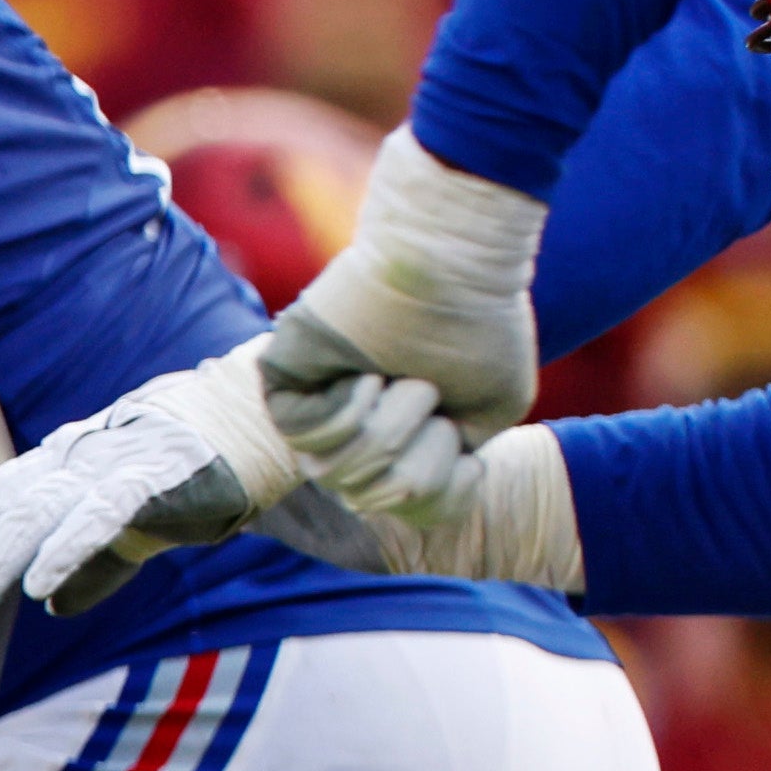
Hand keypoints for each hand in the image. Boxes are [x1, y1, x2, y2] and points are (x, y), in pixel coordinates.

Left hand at [0, 344, 306, 619]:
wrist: (261, 421)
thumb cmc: (193, 475)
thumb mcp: (132, 527)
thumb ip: (91, 565)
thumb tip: (52, 606)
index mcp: (66, 463)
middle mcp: (79, 457)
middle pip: (4, 506)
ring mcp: (114, 463)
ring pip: (36, 510)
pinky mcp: (155, 475)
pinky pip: (98, 513)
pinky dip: (64, 549)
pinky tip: (39, 584)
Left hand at [254, 131, 549, 514]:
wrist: (453, 265)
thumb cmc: (483, 329)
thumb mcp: (486, 416)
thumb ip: (445, 467)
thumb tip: (389, 498)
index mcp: (398, 433)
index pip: (397, 506)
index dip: (433, 494)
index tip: (461, 449)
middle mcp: (352, 424)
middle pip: (365, 496)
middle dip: (414, 457)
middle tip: (427, 393)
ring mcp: (316, 402)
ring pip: (332, 470)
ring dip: (385, 430)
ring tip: (400, 379)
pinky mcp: (284, 378)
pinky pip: (303, 434)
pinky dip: (348, 411)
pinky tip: (367, 374)